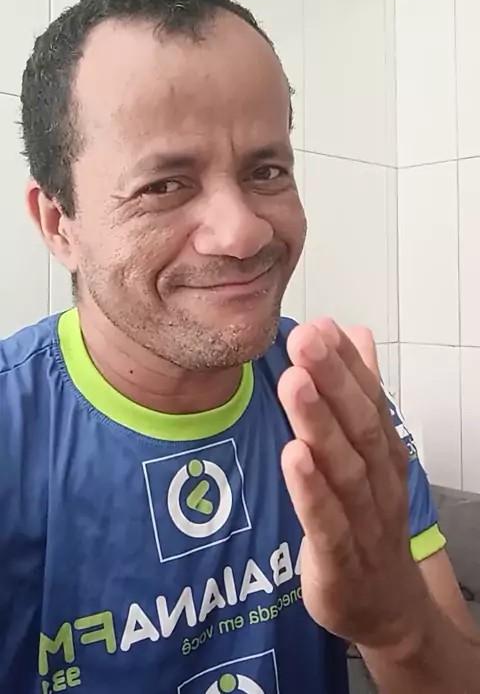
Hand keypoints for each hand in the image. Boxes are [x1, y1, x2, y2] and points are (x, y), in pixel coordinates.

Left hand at [278, 318, 428, 652]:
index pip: (368, 400)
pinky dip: (311, 490)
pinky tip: (292, 456)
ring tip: (294, 383)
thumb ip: (361, 392)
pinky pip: (327, 523)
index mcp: (384, 452)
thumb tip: (355, 333)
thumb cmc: (372, 517)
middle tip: (305, 339)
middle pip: (358, 426)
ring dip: (319, 424)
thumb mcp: (370, 451)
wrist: (388, 606)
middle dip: (332, 380)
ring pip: (345, 469)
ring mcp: (364, 522)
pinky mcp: (340, 561)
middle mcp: (380, 481)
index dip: (345, 362)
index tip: (319, 324)